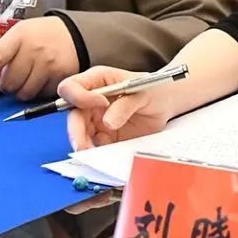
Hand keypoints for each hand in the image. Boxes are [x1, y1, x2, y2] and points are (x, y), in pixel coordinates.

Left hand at [0, 16, 80, 100]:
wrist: (73, 33)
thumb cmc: (42, 35)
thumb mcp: (20, 33)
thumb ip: (4, 52)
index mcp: (19, 36)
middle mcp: (34, 49)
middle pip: (8, 82)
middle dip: (6, 85)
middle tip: (11, 79)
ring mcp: (49, 63)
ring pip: (24, 93)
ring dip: (21, 91)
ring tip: (27, 79)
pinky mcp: (61, 75)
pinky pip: (42, 95)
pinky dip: (39, 92)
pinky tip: (41, 80)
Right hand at [59, 66, 173, 150]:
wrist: (166, 104)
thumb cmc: (154, 89)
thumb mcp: (144, 92)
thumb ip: (126, 105)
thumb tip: (107, 123)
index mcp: (98, 80)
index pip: (72, 87)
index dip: (80, 97)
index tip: (101, 104)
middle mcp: (91, 99)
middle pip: (72, 113)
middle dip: (75, 130)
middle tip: (83, 145)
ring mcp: (96, 118)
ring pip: (79, 132)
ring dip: (82, 144)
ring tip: (91, 154)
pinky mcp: (103, 135)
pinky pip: (93, 145)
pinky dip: (95, 152)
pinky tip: (101, 157)